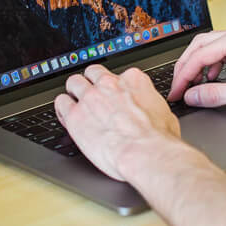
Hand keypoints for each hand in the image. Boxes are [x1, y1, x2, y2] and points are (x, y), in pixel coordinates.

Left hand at [54, 65, 180, 180]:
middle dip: (92, 82)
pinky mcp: (75, 116)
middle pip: (93, 73)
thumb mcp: (164, 114)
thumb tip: (150, 111)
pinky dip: (62, 107)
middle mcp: (110, 84)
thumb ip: (150, 106)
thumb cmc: (158, 138)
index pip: (120, 75)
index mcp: (133, 81)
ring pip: (74, 82)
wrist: (145, 152)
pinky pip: (61, 103)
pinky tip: (65, 114)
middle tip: (93, 95)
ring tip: (75, 101)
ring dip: (74, 91)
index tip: (116, 95)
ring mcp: (90, 98)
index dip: (116, 87)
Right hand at [167, 25, 225, 109]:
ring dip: (200, 64)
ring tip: (192, 83)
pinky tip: (214, 77)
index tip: (176, 92)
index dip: (183, 75)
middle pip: (202, 45)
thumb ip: (217, 94)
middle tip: (177, 86)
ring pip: (213, 46)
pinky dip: (215, 63)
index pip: (200, 55)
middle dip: (186, 66)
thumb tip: (194, 96)